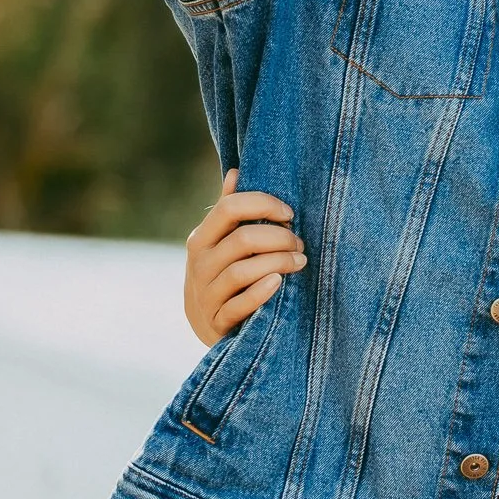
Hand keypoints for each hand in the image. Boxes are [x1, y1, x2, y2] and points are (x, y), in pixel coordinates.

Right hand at [184, 170, 306, 345]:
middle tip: (300, 243)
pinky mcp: (215, 322)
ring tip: (300, 262)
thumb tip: (235, 172)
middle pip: (242, 240)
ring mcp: (205, 295)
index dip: (263, 205)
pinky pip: (240, 304)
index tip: (289, 213)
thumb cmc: (224, 276)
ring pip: (242, 271)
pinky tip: (279, 282)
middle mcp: (198, 265)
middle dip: (279, 238)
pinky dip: (262, 291)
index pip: (229, 208)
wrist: (209, 327)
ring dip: (278, 263)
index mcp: (200, 239)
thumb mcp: (220, 244)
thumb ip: (228, 212)